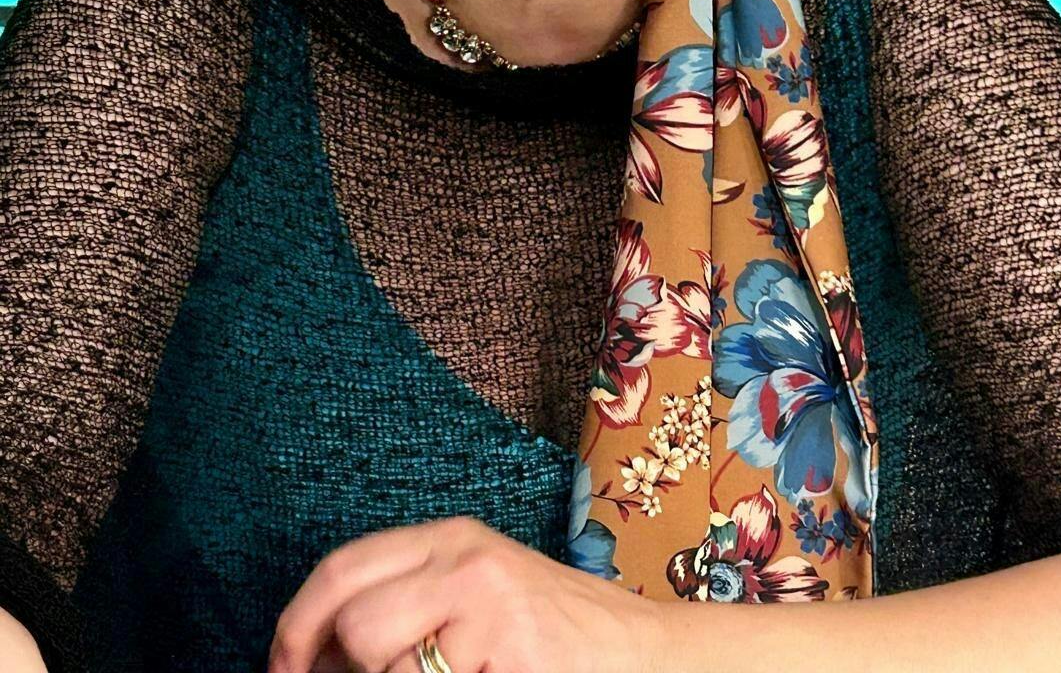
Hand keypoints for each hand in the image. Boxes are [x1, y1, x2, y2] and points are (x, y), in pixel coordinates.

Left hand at [268, 515, 673, 672]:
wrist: (643, 657)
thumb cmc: (550, 637)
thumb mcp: (472, 599)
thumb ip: (403, 607)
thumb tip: (312, 655)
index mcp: (450, 538)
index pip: (343, 568)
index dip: (296, 624)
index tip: (281, 668)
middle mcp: (466, 559)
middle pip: (354, 619)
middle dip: (346, 670)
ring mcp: (488, 606)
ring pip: (383, 661)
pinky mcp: (507, 650)